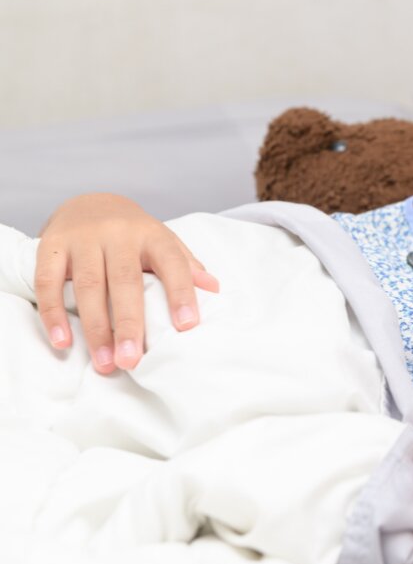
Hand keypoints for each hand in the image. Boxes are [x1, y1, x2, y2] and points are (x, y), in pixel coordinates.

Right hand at [35, 193, 219, 373]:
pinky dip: (53, 313)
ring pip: (88, 285)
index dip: (181, 293)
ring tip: (104, 362)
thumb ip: (185, 265)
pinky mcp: (51, 245)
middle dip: (129, 323)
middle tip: (131, 361)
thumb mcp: (163, 242)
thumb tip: (213, 289)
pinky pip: (48, 281)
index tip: (187, 326)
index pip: (172, 263)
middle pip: (125, 280)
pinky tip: (62, 342)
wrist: (88, 202)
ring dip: (95, 327)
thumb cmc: (133, 234)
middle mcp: (118, 234)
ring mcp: (83, 238)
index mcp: (152, 235)